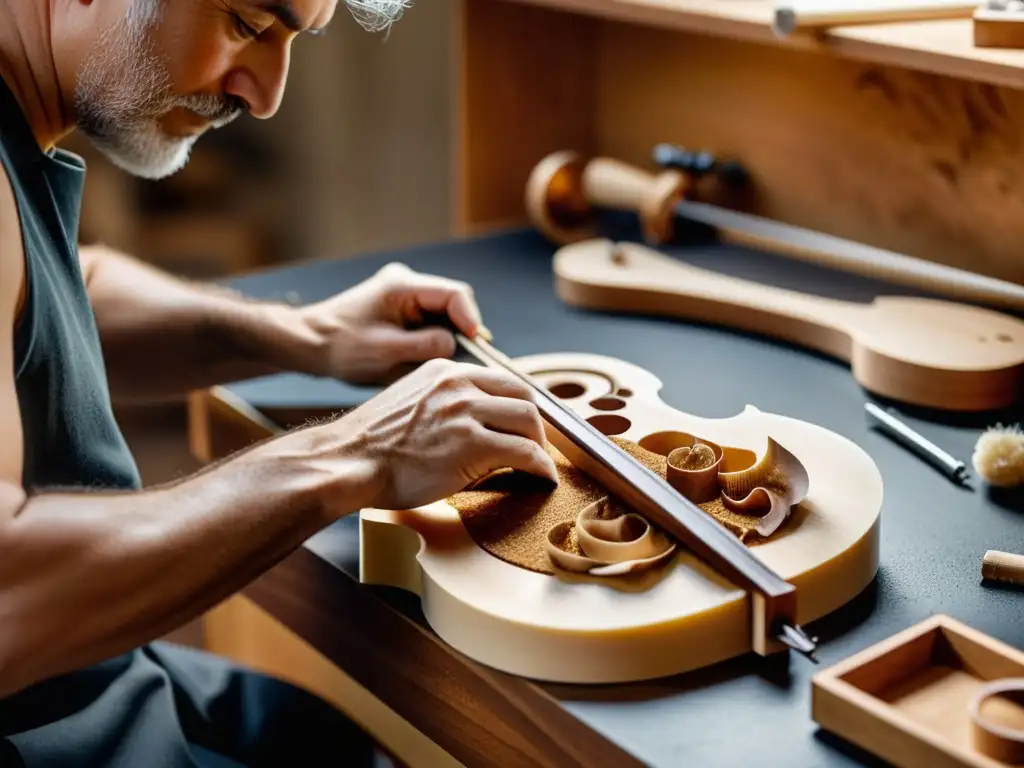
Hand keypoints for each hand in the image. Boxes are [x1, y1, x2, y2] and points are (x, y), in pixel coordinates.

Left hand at [297, 262, 486, 384]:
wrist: (309, 344)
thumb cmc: (340, 347)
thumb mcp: (386, 352)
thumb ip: (425, 346)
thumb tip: (456, 344)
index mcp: (402, 285)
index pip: (454, 294)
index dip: (471, 319)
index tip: (476, 345)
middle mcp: (407, 283)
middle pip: (453, 304)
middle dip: (462, 331)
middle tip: (468, 360)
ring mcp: (405, 295)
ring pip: (444, 315)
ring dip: (448, 338)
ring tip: (445, 364)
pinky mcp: (402, 310)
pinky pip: (431, 322)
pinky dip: (435, 340)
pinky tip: (429, 360)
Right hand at [316, 357, 558, 511]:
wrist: (348, 461)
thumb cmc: (373, 444)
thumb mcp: (411, 401)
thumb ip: (443, 400)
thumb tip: (476, 421)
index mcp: (444, 370)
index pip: (501, 380)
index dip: (519, 405)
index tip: (525, 424)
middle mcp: (458, 383)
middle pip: (523, 395)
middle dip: (536, 424)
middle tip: (537, 446)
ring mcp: (466, 411)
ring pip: (529, 421)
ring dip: (540, 445)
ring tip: (539, 464)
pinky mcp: (472, 444)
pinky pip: (524, 452)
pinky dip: (540, 466)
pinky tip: (541, 478)